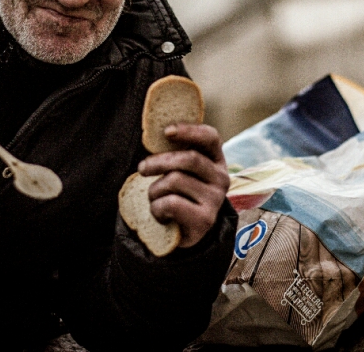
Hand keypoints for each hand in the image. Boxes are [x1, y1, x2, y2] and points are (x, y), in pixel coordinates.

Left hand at [138, 123, 229, 248]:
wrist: (183, 233)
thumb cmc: (179, 195)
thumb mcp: (181, 171)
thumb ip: (176, 153)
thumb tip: (160, 134)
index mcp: (216, 160)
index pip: (210, 137)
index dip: (189, 130)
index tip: (166, 131)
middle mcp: (221, 178)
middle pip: (189, 159)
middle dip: (159, 161)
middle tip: (142, 168)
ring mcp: (215, 200)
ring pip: (175, 180)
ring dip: (155, 189)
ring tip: (155, 198)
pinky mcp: (205, 220)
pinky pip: (171, 203)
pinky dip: (157, 208)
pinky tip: (160, 214)